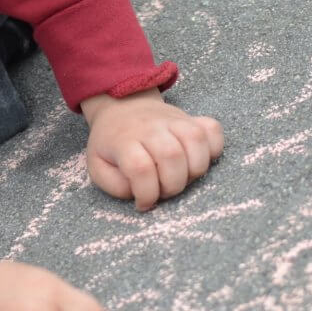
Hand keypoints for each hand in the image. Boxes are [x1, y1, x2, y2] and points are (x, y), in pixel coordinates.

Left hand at [81, 89, 222, 210]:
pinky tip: (198, 160)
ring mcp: (175, 120)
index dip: (146, 193)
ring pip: (197, 140)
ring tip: (181, 177)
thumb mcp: (98, 167)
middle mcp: (152, 128)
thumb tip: (140, 194)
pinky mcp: (192, 119)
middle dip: (172, 185)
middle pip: (172, 155)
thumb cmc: (112, 144)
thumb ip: (115, 185)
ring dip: (195, 170)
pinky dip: (213, 149)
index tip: (143, 203)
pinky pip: (213, 130)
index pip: (140, 168)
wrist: (123, 107)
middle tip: (163, 190)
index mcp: (124, 140)